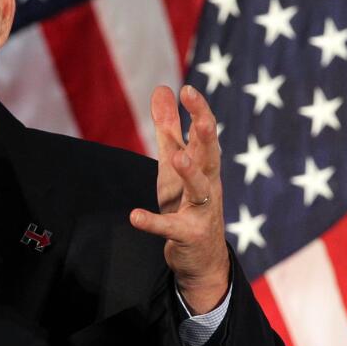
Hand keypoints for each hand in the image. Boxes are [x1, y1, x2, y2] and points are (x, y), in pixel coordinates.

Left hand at [129, 85, 230, 314]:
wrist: (202, 257)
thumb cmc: (186, 203)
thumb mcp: (173, 164)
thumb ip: (168, 128)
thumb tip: (163, 88)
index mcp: (204, 165)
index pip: (205, 134)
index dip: (199, 112)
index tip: (187, 90)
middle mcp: (209, 185)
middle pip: (211, 157)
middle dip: (207, 137)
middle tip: (202, 119)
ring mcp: (201, 211)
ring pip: (200, 189)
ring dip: (190, 173)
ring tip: (177, 158)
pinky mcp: (188, 235)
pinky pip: (170, 228)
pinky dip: (153, 222)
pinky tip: (135, 216)